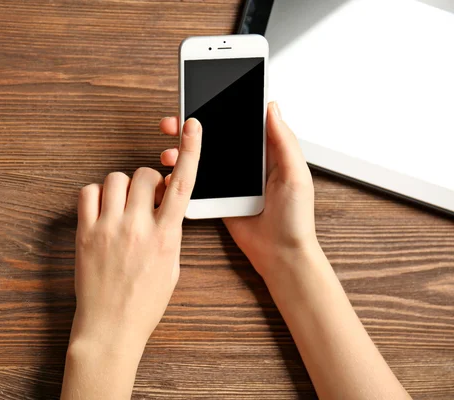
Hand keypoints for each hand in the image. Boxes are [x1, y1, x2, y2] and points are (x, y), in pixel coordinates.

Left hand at [71, 118, 201, 353]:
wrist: (110, 327)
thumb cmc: (143, 303)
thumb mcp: (171, 268)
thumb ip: (170, 232)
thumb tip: (165, 205)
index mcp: (166, 237)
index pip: (182, 184)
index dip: (191, 150)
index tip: (192, 126)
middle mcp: (138, 228)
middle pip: (144, 175)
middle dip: (148, 180)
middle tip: (144, 198)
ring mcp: (109, 228)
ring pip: (115, 178)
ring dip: (122, 185)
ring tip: (121, 205)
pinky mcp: (85, 233)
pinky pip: (88, 192)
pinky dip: (96, 194)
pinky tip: (102, 210)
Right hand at [159, 102, 316, 280]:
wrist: (281, 254)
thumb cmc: (295, 218)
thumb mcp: (296, 175)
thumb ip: (284, 141)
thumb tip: (272, 108)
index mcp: (266, 152)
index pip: (241, 122)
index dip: (221, 109)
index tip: (201, 100)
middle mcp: (245, 163)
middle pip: (215, 138)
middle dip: (191, 129)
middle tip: (173, 124)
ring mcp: (230, 181)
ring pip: (202, 159)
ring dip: (183, 152)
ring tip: (170, 153)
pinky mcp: (218, 199)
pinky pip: (198, 184)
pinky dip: (183, 178)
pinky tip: (173, 177)